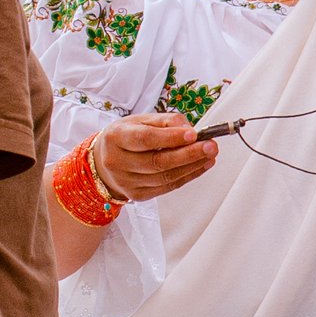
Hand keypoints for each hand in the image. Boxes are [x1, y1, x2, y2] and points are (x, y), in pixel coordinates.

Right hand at [89, 113, 218, 202]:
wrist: (104, 161)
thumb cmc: (126, 137)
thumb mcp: (140, 121)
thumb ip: (165, 122)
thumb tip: (190, 130)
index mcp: (116, 138)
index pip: (145, 139)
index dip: (170, 137)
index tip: (193, 134)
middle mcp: (117, 162)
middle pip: (158, 162)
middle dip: (189, 154)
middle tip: (211, 146)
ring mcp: (126, 182)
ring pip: (165, 177)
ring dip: (192, 166)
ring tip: (210, 155)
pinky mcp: (137, 195)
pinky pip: (167, 187)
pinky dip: (187, 177)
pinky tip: (200, 166)